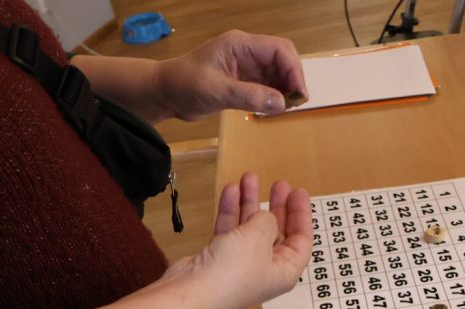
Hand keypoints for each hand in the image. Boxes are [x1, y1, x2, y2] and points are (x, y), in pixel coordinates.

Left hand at [157, 30, 307, 117]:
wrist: (165, 93)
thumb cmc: (184, 84)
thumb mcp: (216, 90)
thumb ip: (249, 95)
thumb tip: (281, 103)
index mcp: (240, 44)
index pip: (278, 50)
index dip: (293, 69)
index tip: (298, 93)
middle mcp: (247, 52)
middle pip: (283, 59)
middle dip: (293, 78)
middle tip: (296, 102)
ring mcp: (246, 67)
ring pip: (278, 73)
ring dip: (285, 88)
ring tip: (286, 107)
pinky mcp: (243, 81)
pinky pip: (268, 85)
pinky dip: (275, 96)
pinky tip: (275, 108)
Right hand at [161, 173, 312, 308]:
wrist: (192, 291)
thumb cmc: (234, 268)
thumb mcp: (259, 237)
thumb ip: (267, 221)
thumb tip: (266, 217)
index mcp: (284, 271)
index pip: (301, 241)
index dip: (302, 215)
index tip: (298, 192)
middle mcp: (266, 268)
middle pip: (277, 233)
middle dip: (277, 206)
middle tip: (279, 184)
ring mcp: (241, 264)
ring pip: (250, 228)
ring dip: (250, 202)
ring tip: (249, 177)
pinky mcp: (219, 258)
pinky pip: (230, 230)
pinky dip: (231, 211)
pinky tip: (231, 189)